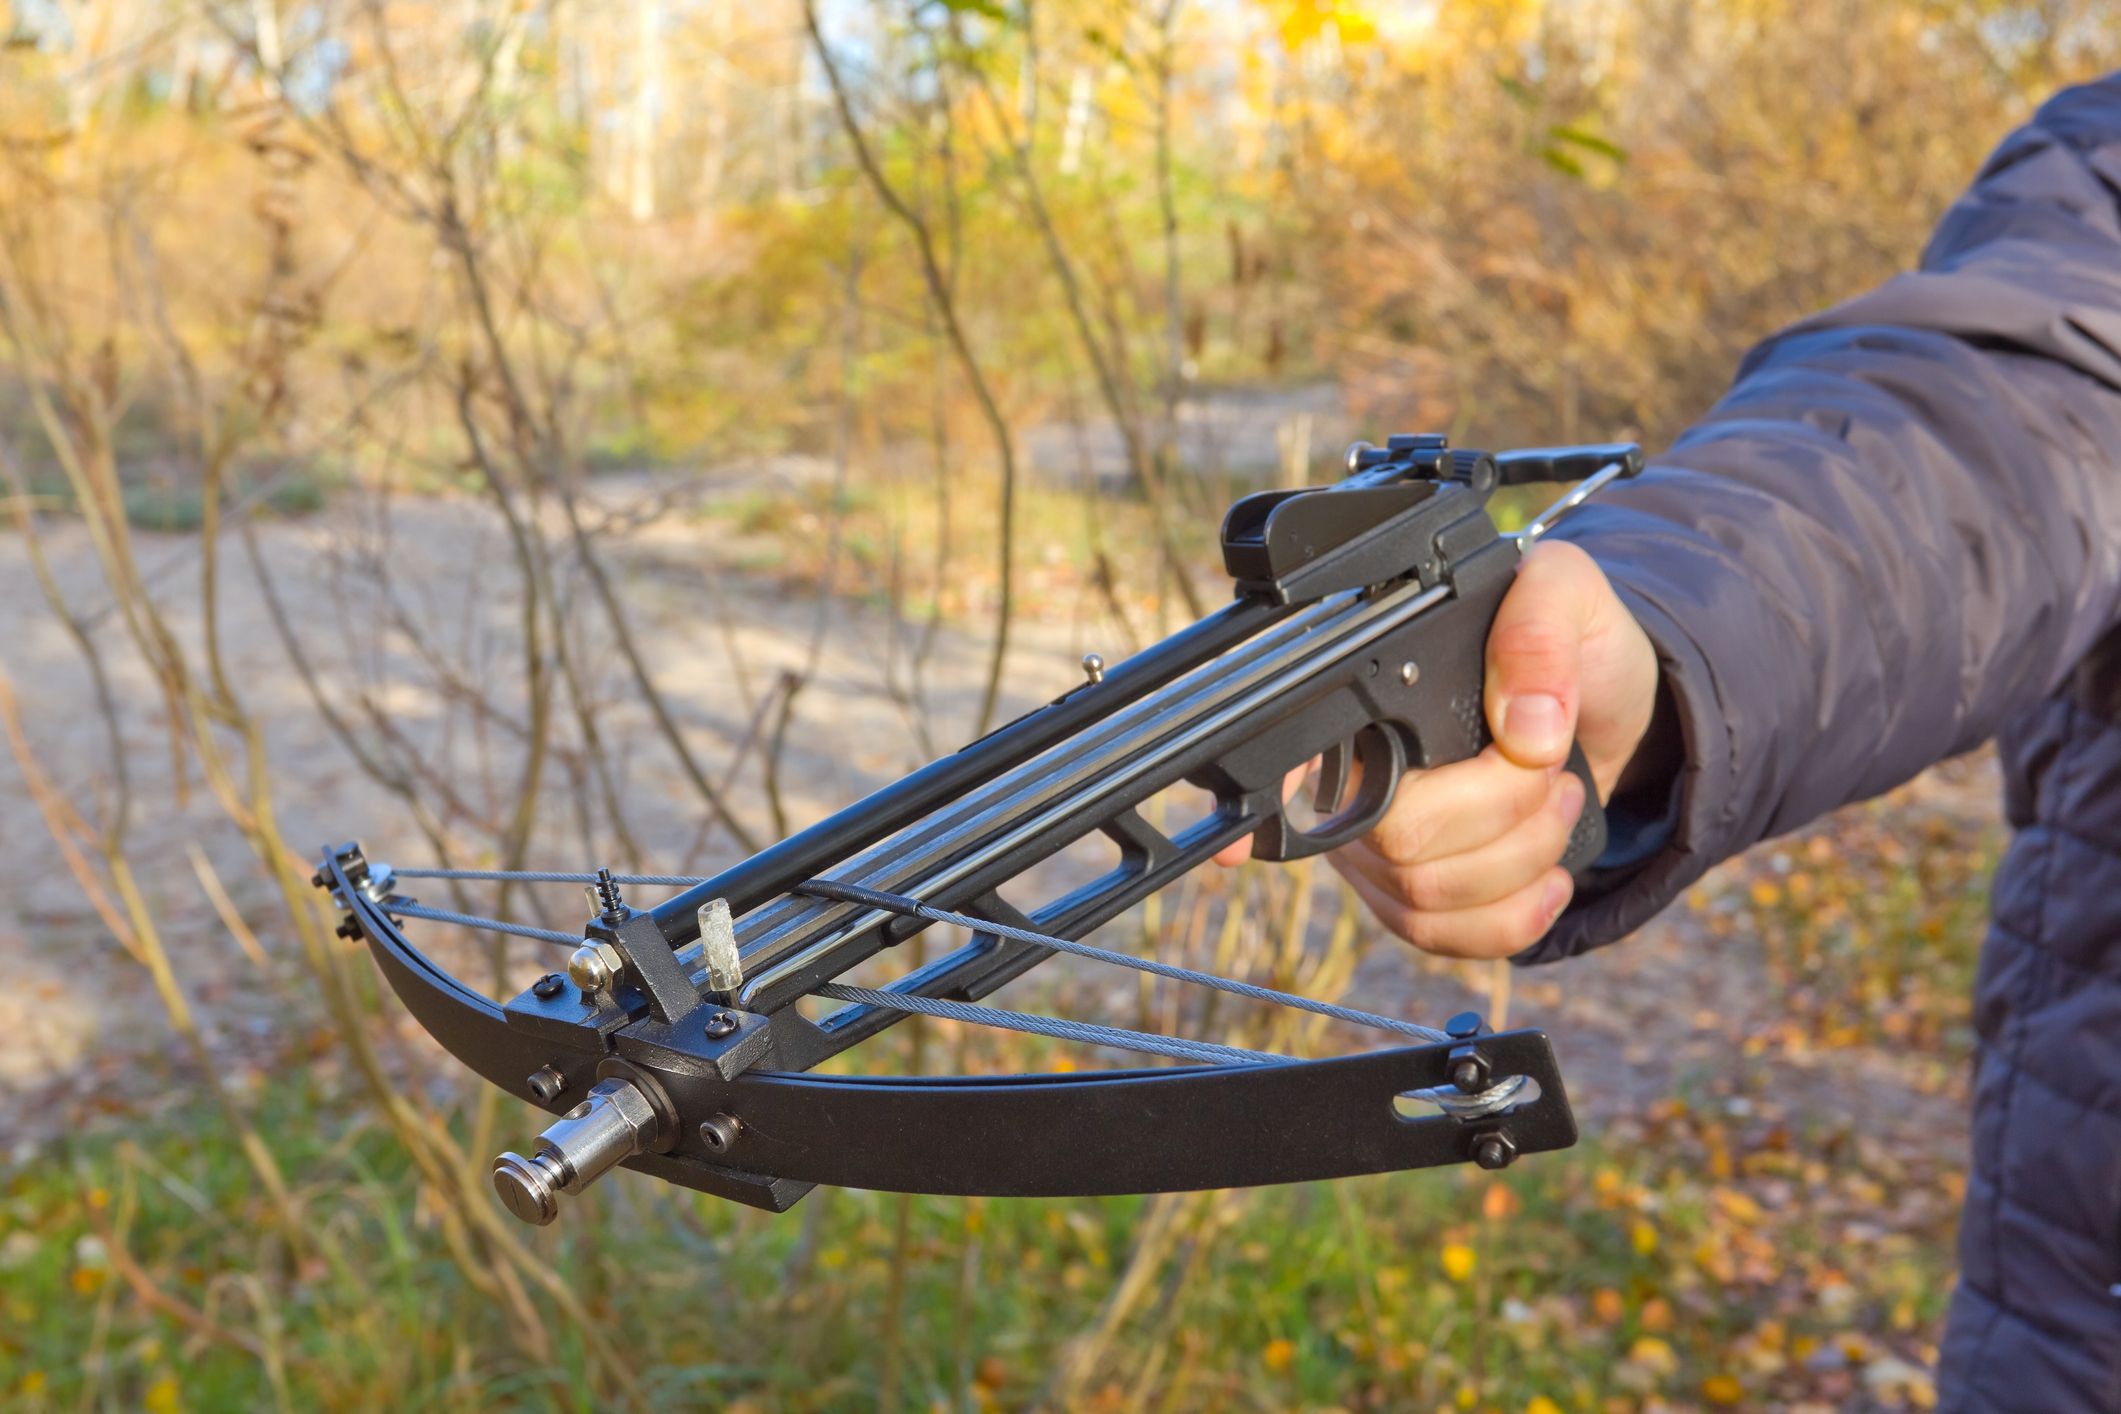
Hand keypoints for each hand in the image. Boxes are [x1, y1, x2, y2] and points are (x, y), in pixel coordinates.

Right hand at [1216, 541, 1661, 957]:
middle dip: (1500, 809)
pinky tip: (1548, 880)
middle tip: (1547, 765)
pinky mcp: (1413, 896)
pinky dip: (1510, 919)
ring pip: (1421, 895)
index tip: (1236, 846)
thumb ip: (1540, 630)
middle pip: (1392, 837)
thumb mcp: (1567, 592)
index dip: (1266, 800)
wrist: (1607, 700)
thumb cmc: (1570, 638)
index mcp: (1366, 690)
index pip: (1293, 752)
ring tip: (1557, 797)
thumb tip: (1526, 730)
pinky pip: (1440, 936)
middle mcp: (1349, 773)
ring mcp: (1375, 844)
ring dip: (1520, 857)